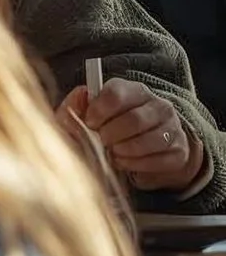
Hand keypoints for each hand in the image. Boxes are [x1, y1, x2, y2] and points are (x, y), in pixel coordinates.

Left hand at [64, 78, 206, 194]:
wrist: (144, 150)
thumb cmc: (109, 128)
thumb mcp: (88, 115)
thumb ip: (76, 106)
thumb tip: (79, 95)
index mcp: (133, 91)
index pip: (117, 93)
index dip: (98, 110)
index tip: (89, 123)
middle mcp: (157, 106)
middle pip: (134, 119)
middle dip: (111, 135)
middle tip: (101, 141)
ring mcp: (172, 128)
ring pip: (148, 141)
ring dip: (123, 151)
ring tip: (112, 152)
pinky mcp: (178, 151)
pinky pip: (157, 160)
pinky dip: (135, 164)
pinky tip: (124, 161)